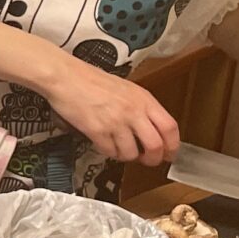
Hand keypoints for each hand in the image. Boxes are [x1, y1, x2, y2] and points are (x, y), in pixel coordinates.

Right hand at [44, 56, 180, 165]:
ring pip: (132, 153)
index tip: (169, 154)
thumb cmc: (92, 80)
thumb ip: (140, 107)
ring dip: (127, 157)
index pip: (170, 127)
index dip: (172, 146)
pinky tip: (105, 144)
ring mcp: (115, 122)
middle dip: (153, 159)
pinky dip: (109, 153)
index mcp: (143, 99)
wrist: (66, 77)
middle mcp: (133, 111)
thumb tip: (150, 130)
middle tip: (148, 160)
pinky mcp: (97, 131)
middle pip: (155, 145)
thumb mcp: (126, 89)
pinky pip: (110, 152)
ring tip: (120, 150)